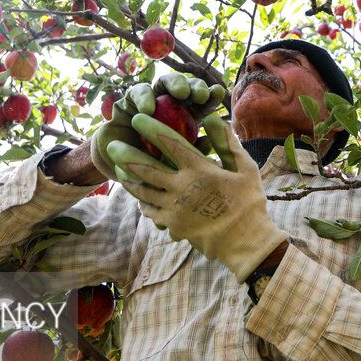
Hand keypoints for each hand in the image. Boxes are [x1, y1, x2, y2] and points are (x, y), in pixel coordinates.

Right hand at [90, 75, 227, 179]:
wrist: (120, 167)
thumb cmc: (153, 166)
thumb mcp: (174, 160)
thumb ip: (191, 150)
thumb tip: (208, 141)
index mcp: (188, 117)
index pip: (203, 103)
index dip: (211, 96)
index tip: (218, 93)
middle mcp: (171, 105)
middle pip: (188, 88)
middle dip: (196, 87)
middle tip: (201, 94)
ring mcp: (152, 99)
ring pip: (166, 82)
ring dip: (176, 84)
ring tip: (181, 92)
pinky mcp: (130, 100)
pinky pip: (138, 92)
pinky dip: (144, 98)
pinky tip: (147, 108)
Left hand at [107, 113, 286, 281]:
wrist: (244, 242)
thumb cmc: (248, 202)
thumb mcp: (245, 168)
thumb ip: (227, 143)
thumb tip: (213, 119)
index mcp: (199, 170)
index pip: (169, 143)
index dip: (150, 129)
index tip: (138, 119)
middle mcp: (181, 188)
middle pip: (145, 168)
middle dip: (126, 155)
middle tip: (112, 146)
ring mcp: (174, 208)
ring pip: (142, 191)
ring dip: (128, 179)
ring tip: (118, 170)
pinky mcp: (172, 225)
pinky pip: (150, 210)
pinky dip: (142, 201)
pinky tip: (138, 196)